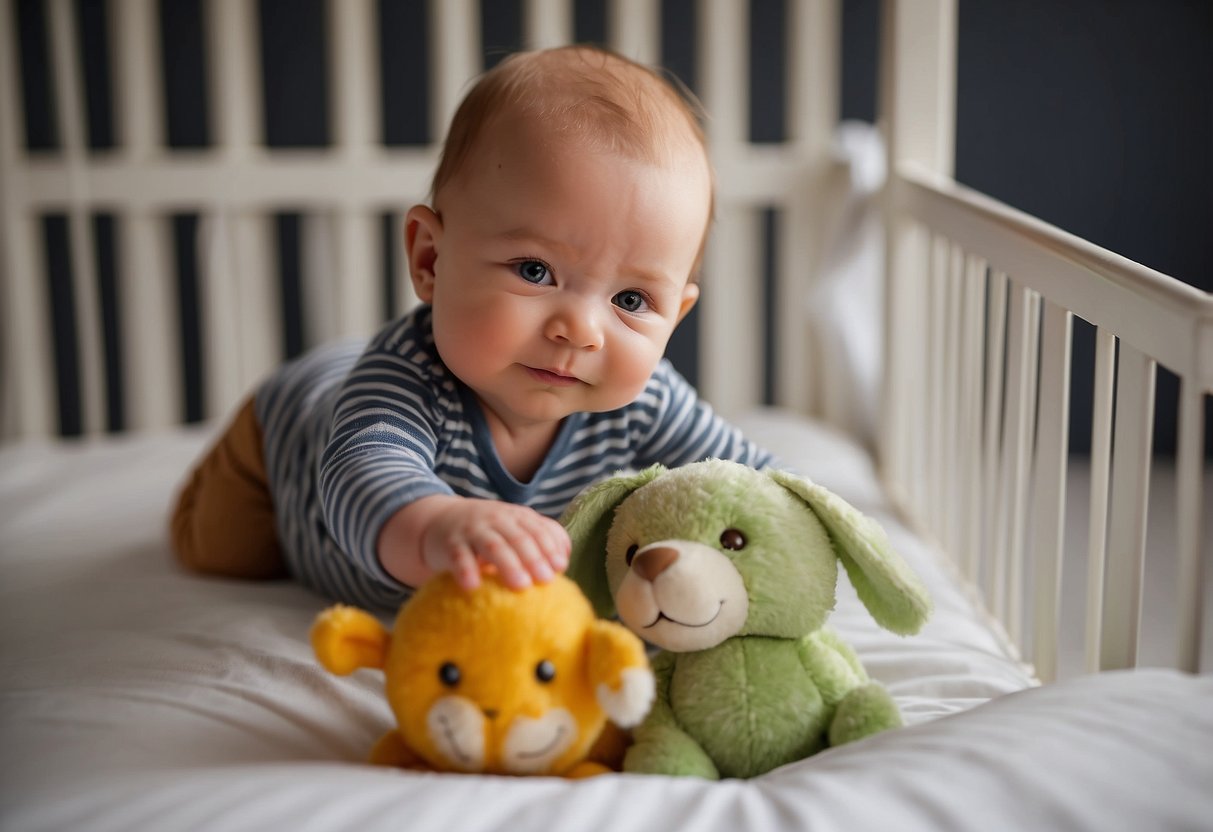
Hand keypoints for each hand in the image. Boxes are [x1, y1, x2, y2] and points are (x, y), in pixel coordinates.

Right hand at [378, 495, 569, 590]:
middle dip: (534, 558)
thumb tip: (563, 562)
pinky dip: (466, 570)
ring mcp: (473, 530)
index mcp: (517, 516)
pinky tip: (473, 585)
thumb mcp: (515, 529)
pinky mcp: (451, 543)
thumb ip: (540, 539)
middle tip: (546, 580)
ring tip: (520, 585)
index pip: (538, 529)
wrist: (441, 520)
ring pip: (493, 546)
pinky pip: (459, 556)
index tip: (560, 568)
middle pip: (518, 537)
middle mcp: (497, 519)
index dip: (550, 547)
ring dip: (508, 564)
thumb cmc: (489, 532)